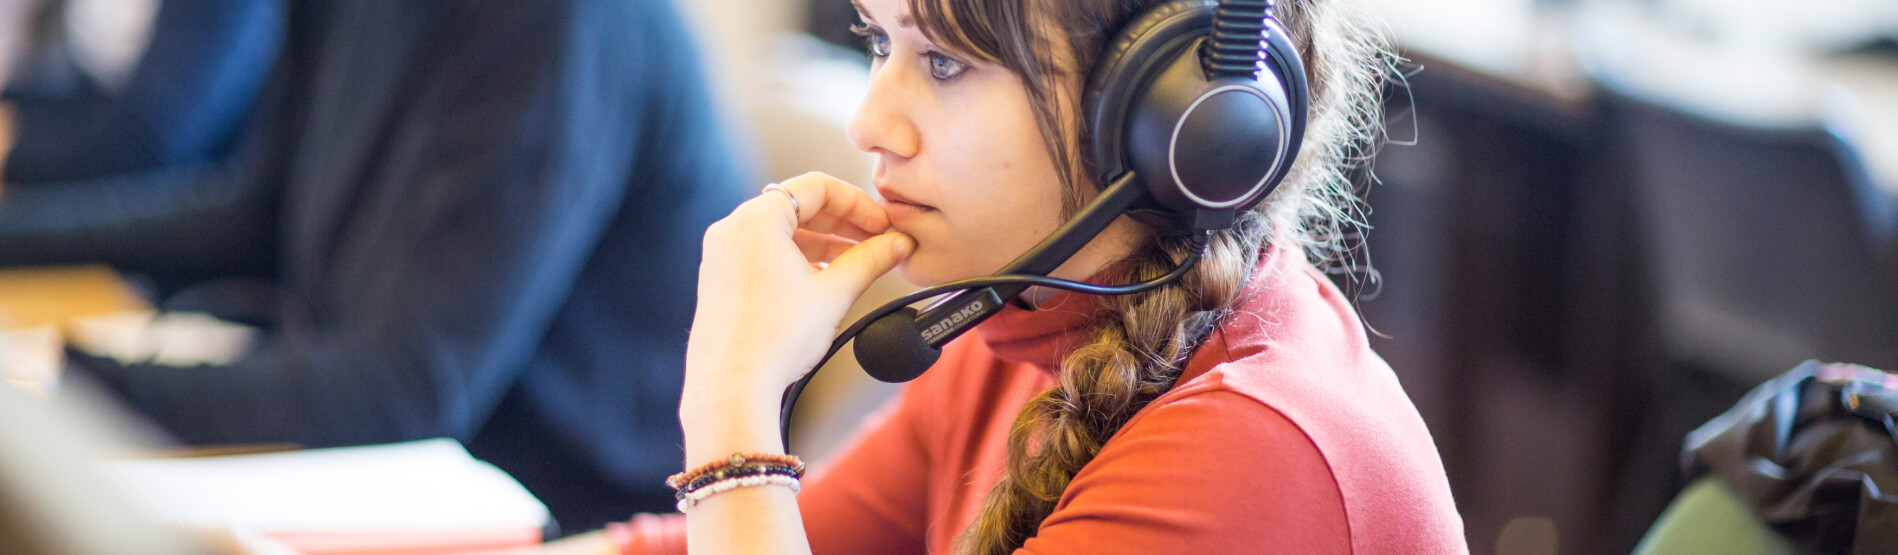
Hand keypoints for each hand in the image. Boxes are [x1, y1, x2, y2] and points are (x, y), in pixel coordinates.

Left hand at [680, 172, 912, 448]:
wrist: (731, 389)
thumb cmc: (777, 339)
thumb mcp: (834, 293)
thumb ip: (871, 260)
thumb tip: (899, 243)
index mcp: (757, 218)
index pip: (817, 187)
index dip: (859, 203)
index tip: (884, 226)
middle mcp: (732, 228)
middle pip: (797, 207)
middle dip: (842, 224)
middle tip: (878, 243)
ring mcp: (720, 255)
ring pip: (781, 234)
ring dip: (822, 244)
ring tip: (857, 266)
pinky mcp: (718, 281)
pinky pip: (763, 255)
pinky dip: (796, 261)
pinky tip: (823, 284)